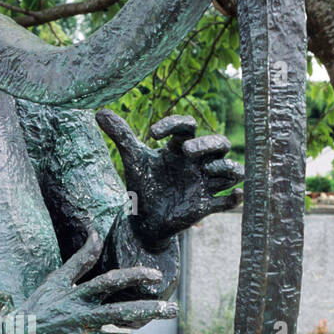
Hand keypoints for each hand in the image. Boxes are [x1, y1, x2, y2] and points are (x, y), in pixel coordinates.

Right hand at [0, 232, 176, 333]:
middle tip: (173, 310)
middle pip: (119, 313)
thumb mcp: (56, 280)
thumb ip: (80, 259)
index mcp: (76, 296)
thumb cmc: (37, 307)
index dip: (134, 276)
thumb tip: (95, 233)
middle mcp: (80, 318)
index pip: (109, 281)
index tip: (157, 276)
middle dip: (149, 311)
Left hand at [96, 110, 243, 244]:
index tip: (152, 134)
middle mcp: (198, 163)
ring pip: (231, 170)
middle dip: (207, 144)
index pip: (187, 127)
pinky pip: (229, 201)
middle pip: (218, 144)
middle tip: (187, 151)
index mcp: (180, 147)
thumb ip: (121, 136)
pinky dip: (234, 198)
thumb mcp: (133, 160)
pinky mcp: (207, 206)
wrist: (144, 221)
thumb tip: (99, 112)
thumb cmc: (143, 185)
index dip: (174, 124)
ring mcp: (204, 184)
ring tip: (208, 171)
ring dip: (226, 167)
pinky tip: (233, 195)